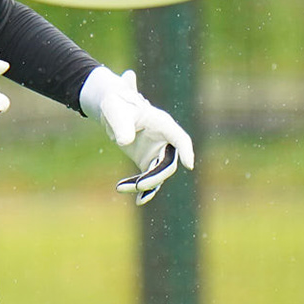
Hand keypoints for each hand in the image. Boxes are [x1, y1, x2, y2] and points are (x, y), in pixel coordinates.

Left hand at [79, 66, 194, 203]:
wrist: (114, 109)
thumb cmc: (117, 104)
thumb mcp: (115, 110)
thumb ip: (121, 124)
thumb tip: (124, 142)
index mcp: (162, 124)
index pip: (179, 138)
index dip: (186, 151)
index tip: (189, 165)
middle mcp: (164, 140)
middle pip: (168, 163)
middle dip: (156, 176)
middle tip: (139, 185)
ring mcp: (157, 153)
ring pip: (158, 175)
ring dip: (144, 185)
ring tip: (121, 188)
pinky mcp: (147, 162)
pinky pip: (149, 179)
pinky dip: (142, 189)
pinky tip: (137, 200)